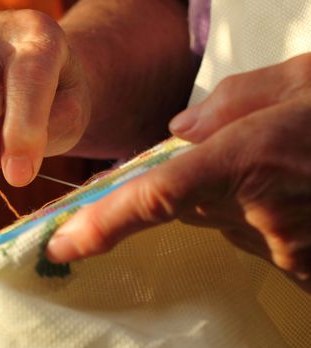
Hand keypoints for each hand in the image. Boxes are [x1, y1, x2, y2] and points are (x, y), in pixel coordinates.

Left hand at [47, 53, 310, 289]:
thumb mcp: (301, 79)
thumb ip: (230, 102)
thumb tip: (177, 134)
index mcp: (248, 156)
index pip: (153, 198)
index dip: (102, 225)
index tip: (62, 245)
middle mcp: (260, 210)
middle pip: (187, 206)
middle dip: (192, 184)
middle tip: (233, 154)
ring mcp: (285, 246)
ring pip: (225, 223)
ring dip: (235, 197)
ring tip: (283, 167)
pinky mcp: (303, 267)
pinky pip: (259, 240)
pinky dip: (262, 215)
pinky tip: (295, 190)